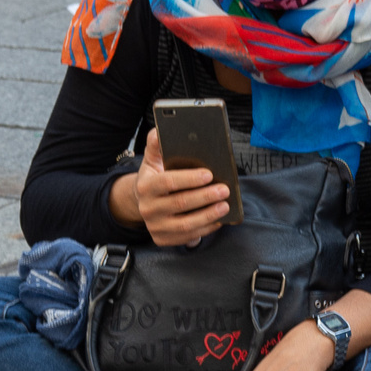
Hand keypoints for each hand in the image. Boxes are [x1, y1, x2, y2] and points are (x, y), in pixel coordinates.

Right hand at [110, 128, 230, 246]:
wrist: (144, 203)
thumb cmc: (156, 178)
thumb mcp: (153, 160)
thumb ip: (156, 144)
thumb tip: (159, 130)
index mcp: (145, 186)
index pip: (168, 182)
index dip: (189, 179)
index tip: (209, 174)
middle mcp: (147, 208)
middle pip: (180, 203)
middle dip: (205, 196)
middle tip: (225, 190)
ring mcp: (155, 226)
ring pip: (186, 224)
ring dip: (208, 215)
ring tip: (225, 205)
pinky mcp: (162, 239)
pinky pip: (188, 237)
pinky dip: (206, 229)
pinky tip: (219, 220)